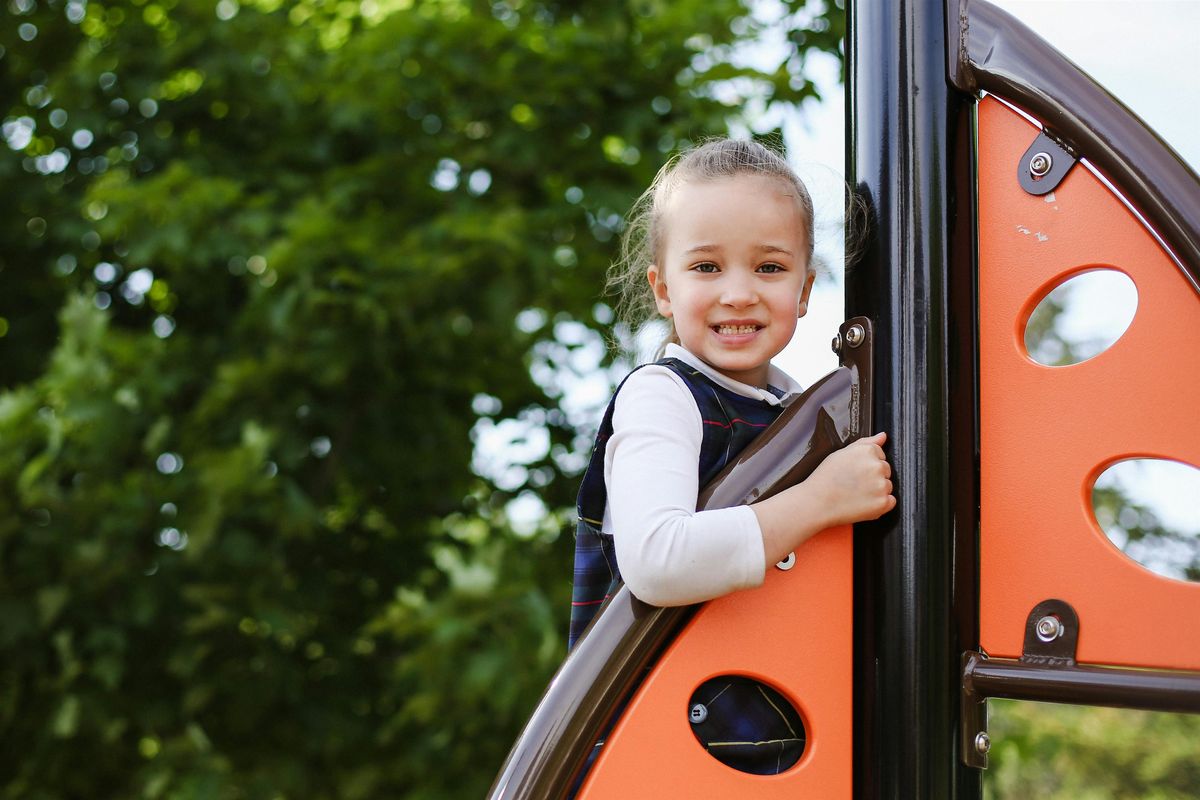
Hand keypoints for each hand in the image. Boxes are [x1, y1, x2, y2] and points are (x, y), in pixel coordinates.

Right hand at [752, 432, 894, 563]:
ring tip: (856, 494)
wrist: (816, 502)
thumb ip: (866, 443)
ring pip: (888, 486)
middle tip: (854, 484)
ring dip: (877, 491)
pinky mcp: (883, 503)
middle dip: (873, 477)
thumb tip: (883, 436)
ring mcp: (882, 485)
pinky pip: (890, 502)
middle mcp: (877, 466)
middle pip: (885, 470)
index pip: (880, 456)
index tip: (855, 472)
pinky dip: (880, 505)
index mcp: (868, 451)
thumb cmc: (825, 478)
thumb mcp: (842, 453)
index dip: (866, 465)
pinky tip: (862, 503)